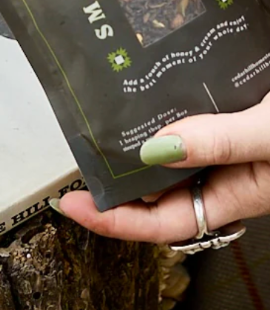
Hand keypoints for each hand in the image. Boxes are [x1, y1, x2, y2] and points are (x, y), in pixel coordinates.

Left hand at [54, 93, 269, 243]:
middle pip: (159, 189)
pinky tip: (145, 86)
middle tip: (75, 154)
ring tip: (98, 119)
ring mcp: (231, 141)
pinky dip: (165, 105)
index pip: (163, 222)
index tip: (70, 205)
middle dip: (115, 180)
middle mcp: (230, 170)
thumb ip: (221, 142)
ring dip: (136, 139)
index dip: (114, 219)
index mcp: (239, 191)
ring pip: (171, 150)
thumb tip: (153, 148)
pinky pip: (191, 116)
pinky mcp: (236, 111)